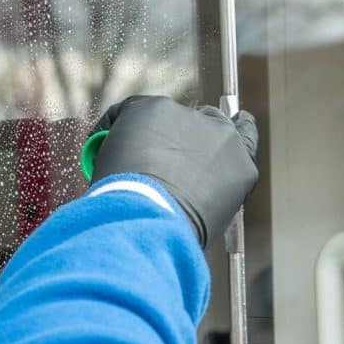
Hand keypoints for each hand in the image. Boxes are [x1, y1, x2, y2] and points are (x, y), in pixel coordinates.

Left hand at [89, 95, 258, 247]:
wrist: (152, 222)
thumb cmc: (176, 234)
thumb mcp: (209, 216)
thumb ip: (207, 190)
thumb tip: (183, 189)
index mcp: (240, 163)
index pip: (243, 132)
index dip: (220, 133)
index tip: (206, 135)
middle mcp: (220, 133)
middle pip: (200, 120)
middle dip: (178, 133)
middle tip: (151, 155)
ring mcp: (187, 118)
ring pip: (160, 119)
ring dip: (143, 137)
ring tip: (123, 167)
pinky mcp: (154, 109)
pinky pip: (125, 113)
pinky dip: (109, 131)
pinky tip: (100, 154)